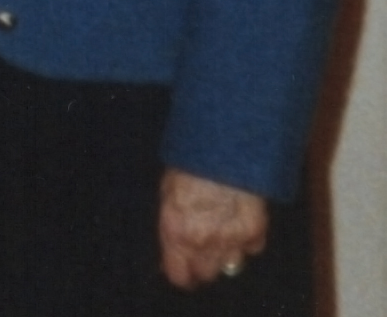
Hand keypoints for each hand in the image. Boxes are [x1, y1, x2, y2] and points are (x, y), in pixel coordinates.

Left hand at [159, 167, 267, 288]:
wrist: (224, 148)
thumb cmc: (190, 164)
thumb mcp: (168, 193)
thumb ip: (172, 226)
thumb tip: (174, 249)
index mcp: (176, 231)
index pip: (179, 275)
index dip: (181, 274)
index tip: (182, 271)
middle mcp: (204, 241)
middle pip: (206, 273)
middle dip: (202, 265)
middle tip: (201, 251)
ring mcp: (232, 239)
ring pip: (230, 266)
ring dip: (225, 255)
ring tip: (220, 233)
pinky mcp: (255, 232)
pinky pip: (252, 249)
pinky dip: (247, 241)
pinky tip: (238, 222)